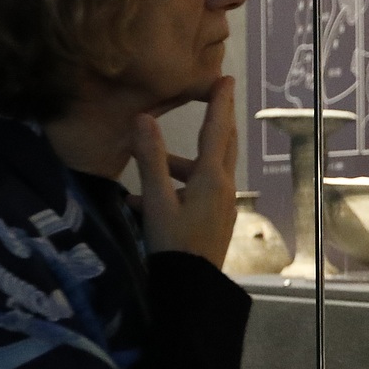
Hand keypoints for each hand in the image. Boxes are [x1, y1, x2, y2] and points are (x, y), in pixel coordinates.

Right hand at [132, 76, 236, 266]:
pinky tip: (142, 203)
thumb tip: (143, 118)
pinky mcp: (213, 221)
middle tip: (212, 98)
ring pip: (202, 171)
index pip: (217, 130)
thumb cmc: (174, 244)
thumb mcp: (157, 201)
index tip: (226, 78)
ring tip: (147, 165)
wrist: (192, 290)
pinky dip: (175, 188)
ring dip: (178, 163)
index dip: (219, 102)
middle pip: (220, 145)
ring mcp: (221, 206)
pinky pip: (196, 193)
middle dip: (214, 122)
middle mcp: (223, 188)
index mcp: (212, 178)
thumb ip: (150, 160)